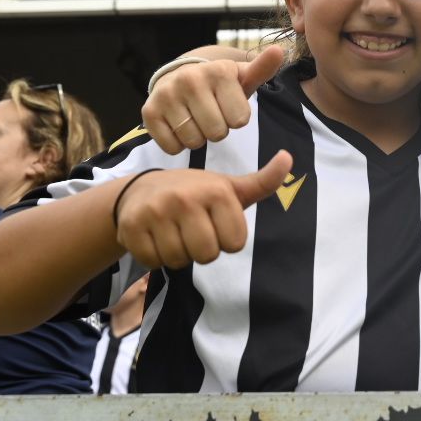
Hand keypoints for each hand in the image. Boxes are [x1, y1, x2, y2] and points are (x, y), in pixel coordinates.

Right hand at [115, 150, 292, 268]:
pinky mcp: (132, 226)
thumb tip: (288, 158)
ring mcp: (156, 212)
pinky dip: (155, 256)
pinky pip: (153, 262)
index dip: (226, 239)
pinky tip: (155, 236)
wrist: (140, 190)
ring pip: (179, 261)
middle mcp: (185, 198)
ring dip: (178, 254)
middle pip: (207, 255)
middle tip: (192, 230)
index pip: (235, 244)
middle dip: (202, 249)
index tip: (214, 223)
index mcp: (215, 191)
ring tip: (173, 232)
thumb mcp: (229, 187)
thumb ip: (262, 181)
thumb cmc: (194, 193)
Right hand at [142, 45, 282, 153]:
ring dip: (198, 138)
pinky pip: (172, 147)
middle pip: (217, 133)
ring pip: (194, 141)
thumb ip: (261, 69)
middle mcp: (190, 79)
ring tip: (196, 119)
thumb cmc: (220, 85)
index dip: (236, 119)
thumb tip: (279, 51)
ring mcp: (167, 94)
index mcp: (218, 71)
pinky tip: (179, 125)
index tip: (228, 106)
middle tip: (212, 115)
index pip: (240, 120)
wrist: (181, 77)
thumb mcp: (242, 77)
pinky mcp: (149, 111)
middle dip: (218, 130)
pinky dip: (178, 144)